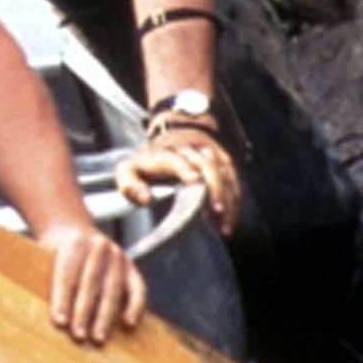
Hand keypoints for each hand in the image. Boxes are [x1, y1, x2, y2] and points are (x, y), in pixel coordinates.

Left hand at [36, 217, 147, 342]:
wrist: (74, 231)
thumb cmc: (56, 254)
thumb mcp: (44, 256)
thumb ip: (45, 278)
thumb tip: (43, 314)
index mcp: (74, 242)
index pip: (67, 274)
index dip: (63, 299)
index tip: (60, 322)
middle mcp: (98, 246)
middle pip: (90, 283)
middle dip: (84, 312)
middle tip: (79, 336)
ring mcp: (117, 256)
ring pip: (112, 289)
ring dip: (105, 316)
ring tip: (98, 337)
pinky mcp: (131, 268)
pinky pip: (137, 289)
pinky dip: (135, 307)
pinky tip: (128, 323)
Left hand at [117, 126, 241, 236]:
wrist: (170, 136)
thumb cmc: (148, 163)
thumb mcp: (128, 172)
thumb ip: (130, 186)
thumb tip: (146, 200)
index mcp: (164, 153)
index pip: (176, 160)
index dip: (185, 169)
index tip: (194, 181)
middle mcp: (189, 149)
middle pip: (206, 165)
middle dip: (214, 188)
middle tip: (218, 212)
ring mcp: (208, 151)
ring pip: (223, 172)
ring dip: (228, 198)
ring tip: (226, 225)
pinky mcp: (221, 158)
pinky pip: (232, 177)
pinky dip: (234, 198)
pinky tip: (231, 218)